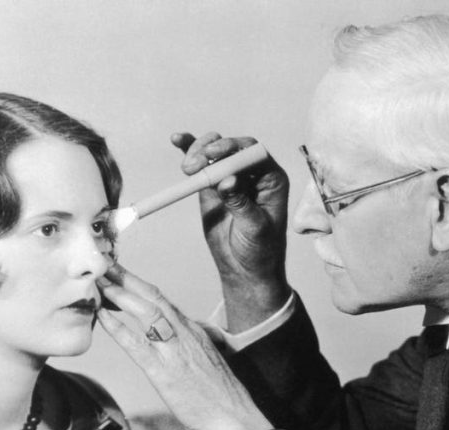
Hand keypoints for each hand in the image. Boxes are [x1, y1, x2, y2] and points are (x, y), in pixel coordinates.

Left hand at [96, 266, 272, 429]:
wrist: (233, 417)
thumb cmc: (222, 395)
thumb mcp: (211, 359)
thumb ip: (198, 342)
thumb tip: (194, 333)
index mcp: (194, 331)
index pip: (163, 300)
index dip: (140, 284)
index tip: (122, 273)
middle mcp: (185, 333)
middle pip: (152, 297)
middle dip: (126, 278)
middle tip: (104, 264)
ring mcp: (174, 350)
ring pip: (145, 312)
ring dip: (119, 294)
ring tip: (98, 283)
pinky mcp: (164, 371)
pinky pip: (135, 344)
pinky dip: (117, 328)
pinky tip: (101, 318)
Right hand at [171, 131, 289, 331]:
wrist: (244, 269)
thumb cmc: (259, 250)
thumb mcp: (254, 228)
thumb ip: (241, 203)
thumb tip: (228, 180)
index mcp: (271, 179)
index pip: (253, 153)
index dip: (233, 149)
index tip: (213, 156)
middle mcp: (252, 173)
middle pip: (232, 148)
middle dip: (211, 151)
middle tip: (192, 167)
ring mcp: (231, 176)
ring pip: (215, 152)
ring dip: (198, 152)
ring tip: (187, 169)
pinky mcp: (212, 185)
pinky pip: (202, 164)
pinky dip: (189, 151)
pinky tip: (177, 140)